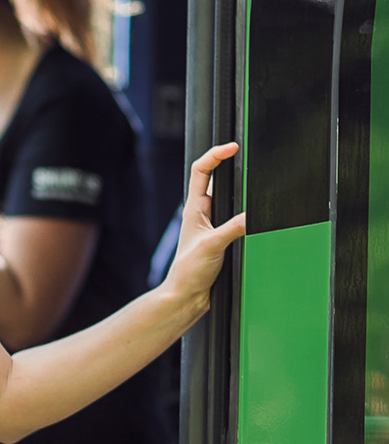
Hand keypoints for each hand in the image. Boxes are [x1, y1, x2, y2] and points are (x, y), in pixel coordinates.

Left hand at [164, 143, 246, 317]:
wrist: (187, 296)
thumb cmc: (188, 272)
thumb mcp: (212, 246)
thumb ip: (232, 229)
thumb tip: (252, 215)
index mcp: (194, 209)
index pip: (201, 170)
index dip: (215, 154)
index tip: (233, 147)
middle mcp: (202, 213)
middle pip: (216, 179)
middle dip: (231, 165)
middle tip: (248, 156)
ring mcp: (212, 224)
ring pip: (228, 198)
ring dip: (239, 189)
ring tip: (255, 179)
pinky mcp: (221, 237)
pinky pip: (236, 216)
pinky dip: (246, 210)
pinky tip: (256, 213)